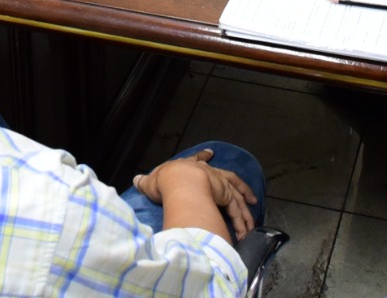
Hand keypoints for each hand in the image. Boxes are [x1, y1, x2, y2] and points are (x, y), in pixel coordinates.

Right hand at [133, 148, 258, 240]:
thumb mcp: (151, 180)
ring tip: (250, 225)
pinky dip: (242, 221)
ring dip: (244, 212)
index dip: (203, 157)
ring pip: (237, 198)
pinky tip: (245, 232)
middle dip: (240, 188)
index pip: (198, 160)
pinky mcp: (225, 197)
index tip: (210, 153)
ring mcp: (219, 185)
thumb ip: (146, 182)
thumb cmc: (165, 181)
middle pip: (229, 178)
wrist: (178, 182)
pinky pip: (237, 211)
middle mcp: (209, 173)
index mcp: (190, 167)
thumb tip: (136, 180)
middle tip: (250, 197)